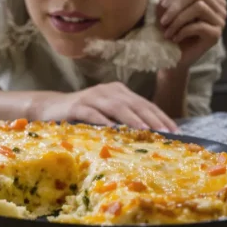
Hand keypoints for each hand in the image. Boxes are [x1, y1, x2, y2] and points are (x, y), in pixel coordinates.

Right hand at [29, 83, 178, 131]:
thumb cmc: (83, 114)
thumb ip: (126, 119)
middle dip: (152, 118)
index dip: (161, 116)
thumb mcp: (108, 114)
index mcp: (118, 91)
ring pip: (116, 106)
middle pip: (134, 103)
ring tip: (146, 130)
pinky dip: (104, 120)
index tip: (176, 132)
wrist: (50, 107)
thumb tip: (153, 135)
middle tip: (167, 132)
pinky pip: (92, 113)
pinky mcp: (76, 105)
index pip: (144, 103)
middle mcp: (107, 90)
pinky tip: (113, 129)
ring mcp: (91, 96)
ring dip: (132, 118)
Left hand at [158, 0, 226, 68]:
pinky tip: (174, 38)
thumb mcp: (164, 10)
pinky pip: (199, 26)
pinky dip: (182, 31)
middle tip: (162, 20)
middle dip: (175, 4)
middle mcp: (217, 4)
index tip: (161, 5)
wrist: (172, 56)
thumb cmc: (168, 30)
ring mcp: (220, 19)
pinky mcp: (216, 34)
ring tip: (167, 31)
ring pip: (199, 6)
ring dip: (177, 19)